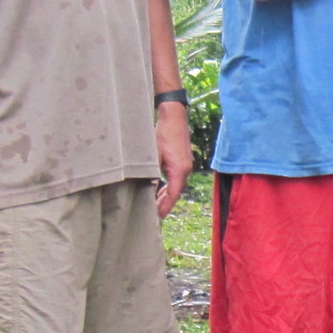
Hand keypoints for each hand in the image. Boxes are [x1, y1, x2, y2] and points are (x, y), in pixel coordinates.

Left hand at [154, 102, 191, 218]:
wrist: (174, 116)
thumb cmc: (164, 133)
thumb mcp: (153, 154)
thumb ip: (151, 171)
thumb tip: (146, 185)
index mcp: (179, 170)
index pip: (173, 194)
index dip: (166, 206)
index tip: (159, 216)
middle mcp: (185, 169)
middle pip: (176, 192)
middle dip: (165, 203)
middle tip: (155, 214)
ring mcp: (186, 164)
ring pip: (176, 185)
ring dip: (167, 194)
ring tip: (157, 204)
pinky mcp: (183, 160)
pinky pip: (177, 178)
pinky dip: (169, 185)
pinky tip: (161, 188)